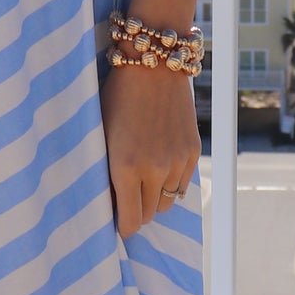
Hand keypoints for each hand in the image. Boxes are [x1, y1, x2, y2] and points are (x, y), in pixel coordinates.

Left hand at [100, 61, 201, 240]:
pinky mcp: (192, 152)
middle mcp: (154, 170)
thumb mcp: (102, 136)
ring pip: (168, 202)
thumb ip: (106, 172)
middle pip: (150, 215)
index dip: (124, 227)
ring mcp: (177, 162)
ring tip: (143, 184)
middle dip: (137, 213)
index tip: (118, 225)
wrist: (152, 67)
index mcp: (125, 168)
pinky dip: (171, 183)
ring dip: (155, 199)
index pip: (130, 221)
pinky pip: (183, 184)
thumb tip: (111, 202)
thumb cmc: (117, 98)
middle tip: (127, 202)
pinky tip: (159, 169)